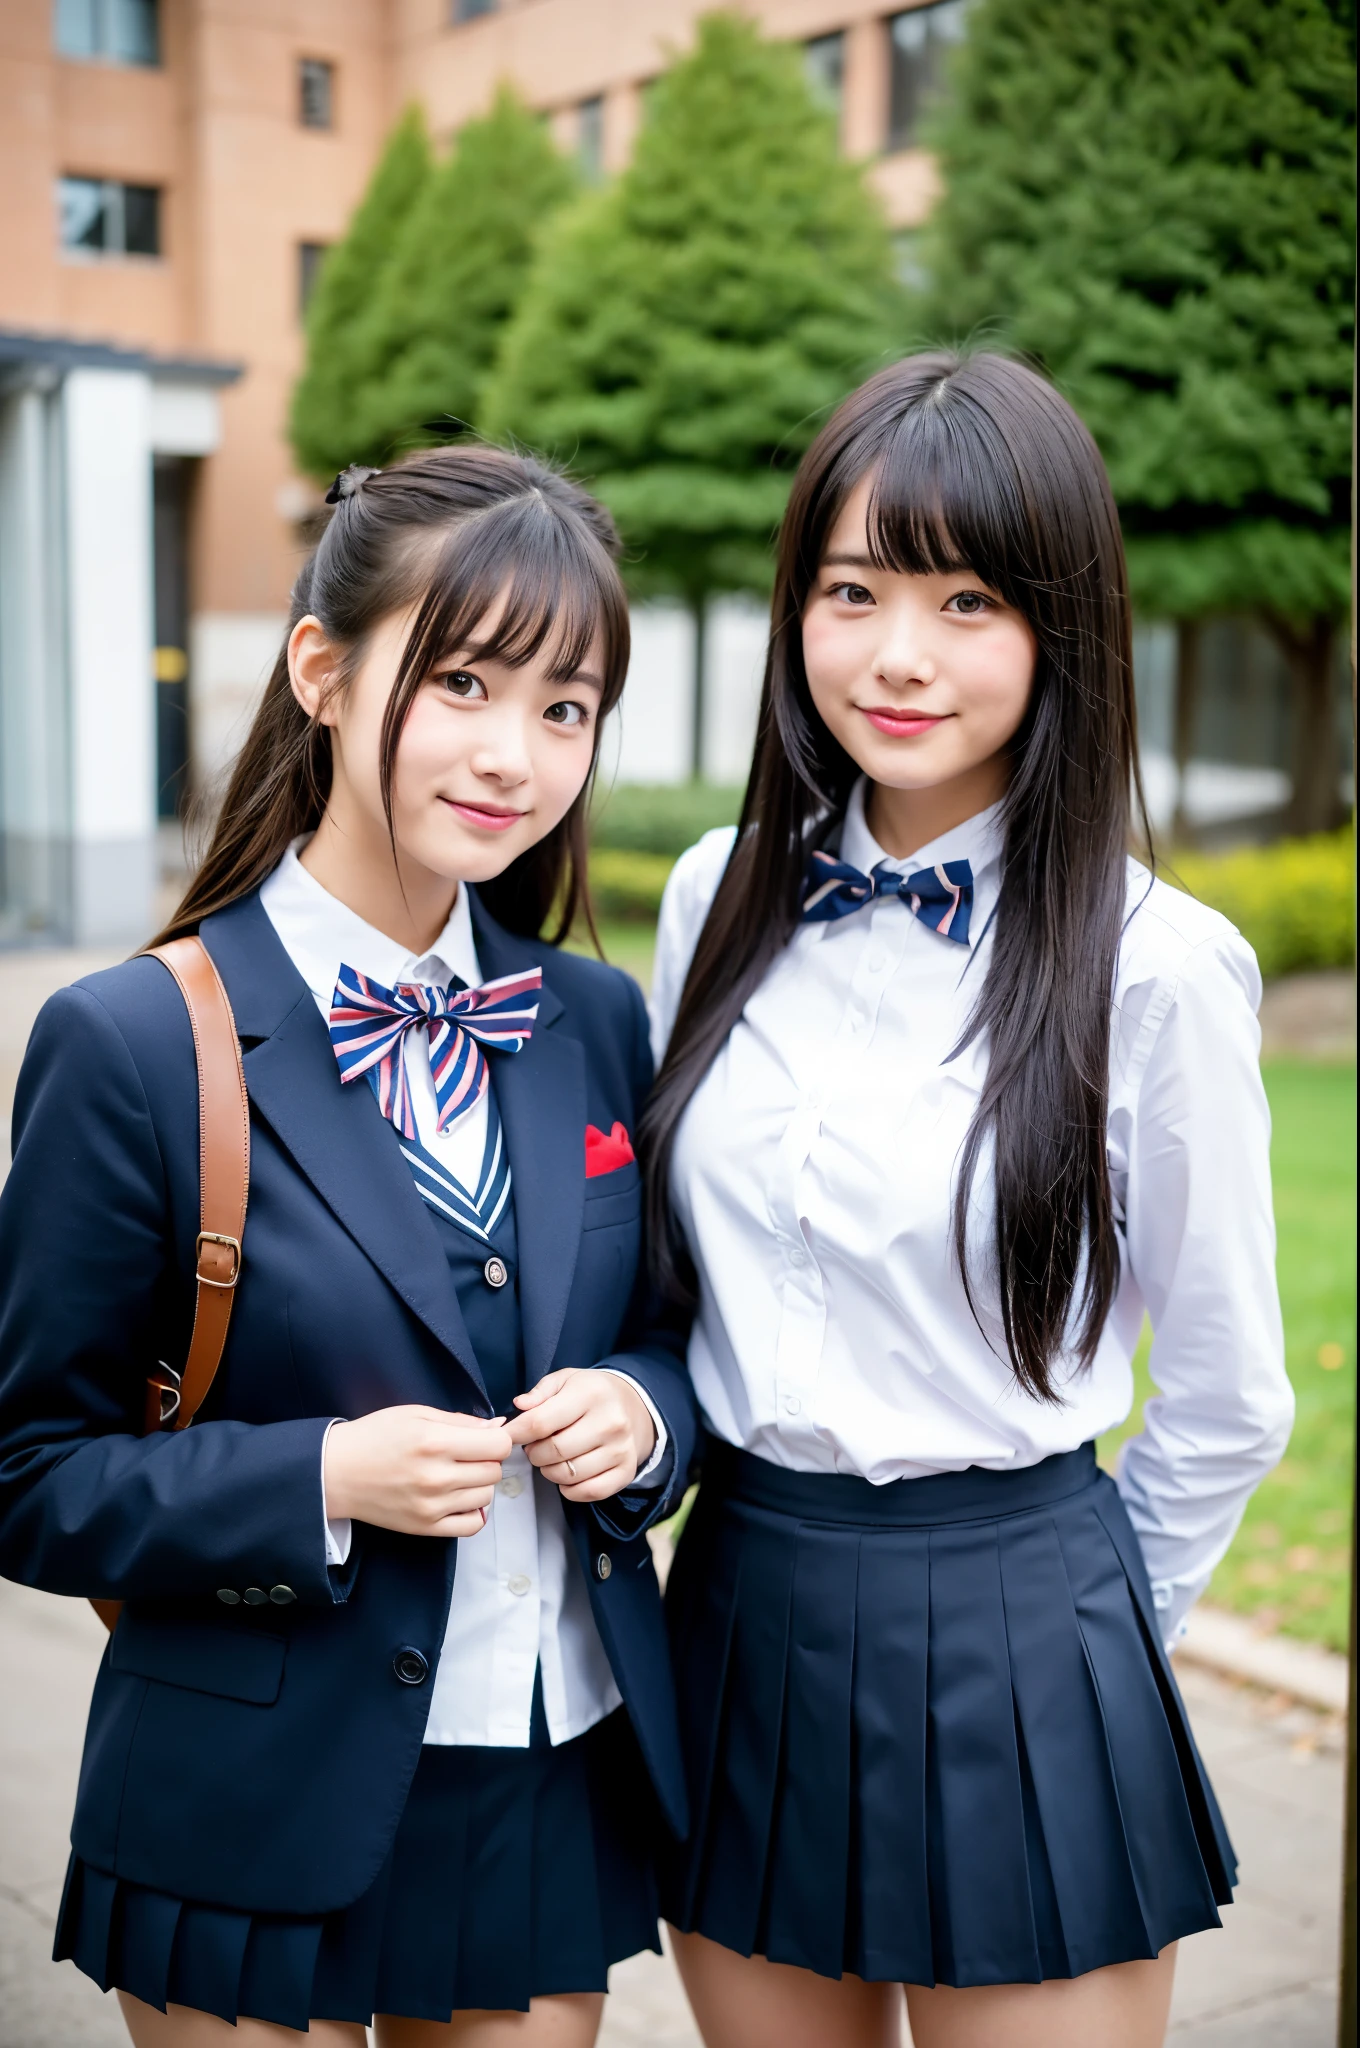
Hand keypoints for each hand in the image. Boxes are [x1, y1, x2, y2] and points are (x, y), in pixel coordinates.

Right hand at [323, 1405, 511, 1537]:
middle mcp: (437, 1476)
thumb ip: (461, 1421)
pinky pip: (473, 1525)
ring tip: (456, 1475)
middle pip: (494, 1471)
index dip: (496, 1439)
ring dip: (478, 1485)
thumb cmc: (373, 1437)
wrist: (335, 1472)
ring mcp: (432, 1505)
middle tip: (465, 1455)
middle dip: (486, 1460)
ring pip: (486, 1496)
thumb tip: (498, 1427)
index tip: (484, 1439)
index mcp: (435, 1442)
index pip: (499, 1446)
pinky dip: (473, 1512)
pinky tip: (457, 1498)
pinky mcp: (426, 1527)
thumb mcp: (416, 1413)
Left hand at [506, 1371, 656, 1502]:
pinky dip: (570, 1489)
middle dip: (534, 1453)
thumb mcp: (565, 1380)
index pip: (541, 1421)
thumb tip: (520, 1406)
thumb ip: (540, 1392)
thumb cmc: (592, 1394)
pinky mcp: (626, 1471)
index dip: (517, 1432)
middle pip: (553, 1451)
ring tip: (552, 1458)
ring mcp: (620, 1449)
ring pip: (568, 1475)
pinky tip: (569, 1474)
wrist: (635, 1406)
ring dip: (550, 1471)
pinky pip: (588, 1492)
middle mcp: (610, 1422)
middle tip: (535, 1446)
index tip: (509, 1435)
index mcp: (591, 1394)